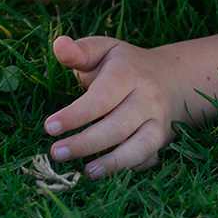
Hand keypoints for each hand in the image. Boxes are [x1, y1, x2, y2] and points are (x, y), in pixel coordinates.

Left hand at [43, 34, 182, 177]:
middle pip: (118, 127)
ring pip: (139, 147)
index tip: (49, 127)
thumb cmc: (123, 64)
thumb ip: (79, 51)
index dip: (76, 115)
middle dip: (85, 144)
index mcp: (129, 74)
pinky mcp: (162, 139)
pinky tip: (105, 172)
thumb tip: (58, 45)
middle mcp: (148, 99)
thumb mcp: (102, 49)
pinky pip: (148, 158)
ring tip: (85, 172)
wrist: (168, 77)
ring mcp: (158, 121)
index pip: (101, 98)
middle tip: (56, 153)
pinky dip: (129, 168)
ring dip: (112, 164)